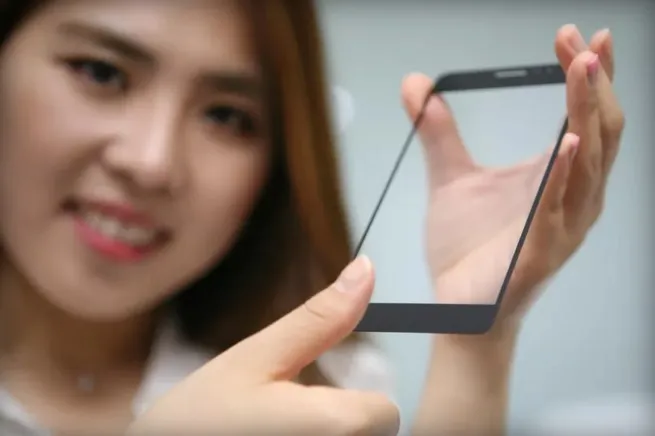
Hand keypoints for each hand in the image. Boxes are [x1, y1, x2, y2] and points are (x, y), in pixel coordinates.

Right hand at [127, 256, 398, 435]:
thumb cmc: (197, 416)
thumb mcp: (254, 357)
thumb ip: (318, 319)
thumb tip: (365, 270)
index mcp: (333, 426)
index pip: (385, 413)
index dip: (354, 402)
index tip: (310, 400)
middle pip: (373, 435)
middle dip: (340, 424)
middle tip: (283, 420)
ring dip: (327, 435)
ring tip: (275, 431)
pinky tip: (275, 435)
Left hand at [402, 25, 623, 331]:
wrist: (459, 304)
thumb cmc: (467, 247)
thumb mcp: (450, 177)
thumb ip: (438, 131)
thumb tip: (417, 83)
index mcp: (558, 176)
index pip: (587, 116)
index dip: (588, 76)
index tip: (577, 35)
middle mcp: (573, 197)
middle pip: (602, 130)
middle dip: (593, 81)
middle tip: (581, 40)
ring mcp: (563, 225)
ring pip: (593, 162)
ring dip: (588, 112)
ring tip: (582, 68)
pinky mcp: (543, 251)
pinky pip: (560, 208)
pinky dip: (566, 172)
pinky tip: (567, 140)